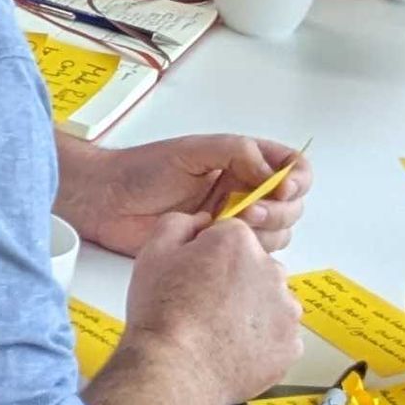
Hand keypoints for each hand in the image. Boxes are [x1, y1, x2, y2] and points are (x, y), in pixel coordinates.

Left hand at [61, 135, 306, 259]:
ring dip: (265, 231)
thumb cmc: (141, 170)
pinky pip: (251, 255)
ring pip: (277, 232)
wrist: (107, 201)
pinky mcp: (217, 248)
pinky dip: (249, 252)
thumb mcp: (191, 150)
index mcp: (242, 162)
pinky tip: (224, 245)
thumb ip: (235, 152)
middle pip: (291, 205)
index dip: (297, 179)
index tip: (282, 187)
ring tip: (230, 225)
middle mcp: (243, 191)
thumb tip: (270, 169)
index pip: (291, 168)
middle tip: (250, 211)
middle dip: (280, 209)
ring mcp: (232, 222)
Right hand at [116, 211, 304, 403]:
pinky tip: (232, 348)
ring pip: (270, 302)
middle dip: (235, 280)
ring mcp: (285, 311)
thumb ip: (180, 223)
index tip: (194, 274)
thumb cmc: (162, 313)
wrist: (175, 369)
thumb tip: (202, 222)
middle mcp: (271, 271)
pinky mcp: (290, 346)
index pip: (230, 236)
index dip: (207, 254)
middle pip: (255, 267)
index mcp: (239, 243)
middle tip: (203, 304)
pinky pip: (277, 337)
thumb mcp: (152, 251)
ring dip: (251, 310)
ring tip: (217, 329)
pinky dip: (260, 342)